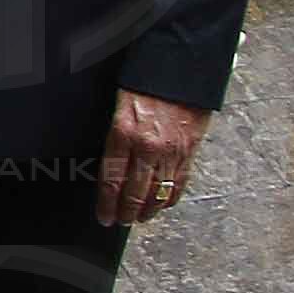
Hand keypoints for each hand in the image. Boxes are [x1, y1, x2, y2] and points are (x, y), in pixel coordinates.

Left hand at [96, 87, 207, 228]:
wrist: (180, 70)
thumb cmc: (144, 85)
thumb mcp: (117, 109)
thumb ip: (113, 138)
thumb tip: (108, 167)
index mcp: (123, 133)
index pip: (112, 178)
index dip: (107, 203)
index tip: (104, 216)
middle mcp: (148, 146)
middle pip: (135, 191)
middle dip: (126, 212)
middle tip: (120, 222)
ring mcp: (171, 150)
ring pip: (158, 191)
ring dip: (148, 209)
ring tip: (139, 218)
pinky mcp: (190, 150)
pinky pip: (180, 182)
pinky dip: (170, 197)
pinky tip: (162, 205)